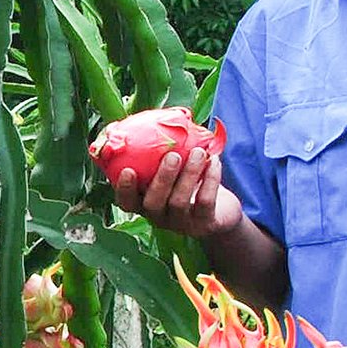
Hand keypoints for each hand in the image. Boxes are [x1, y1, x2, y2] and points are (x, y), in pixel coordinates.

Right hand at [112, 146, 242, 239]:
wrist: (221, 210)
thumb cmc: (188, 181)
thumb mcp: (170, 169)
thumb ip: (153, 152)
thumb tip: (130, 122)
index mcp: (145, 203)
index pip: (126, 203)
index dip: (124, 189)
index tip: (127, 170)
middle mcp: (159, 218)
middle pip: (153, 203)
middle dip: (162, 178)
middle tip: (173, 155)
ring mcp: (181, 224)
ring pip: (179, 202)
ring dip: (189, 175)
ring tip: (198, 152)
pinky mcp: (204, 225)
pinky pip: (205, 203)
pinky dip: (211, 180)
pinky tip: (214, 161)